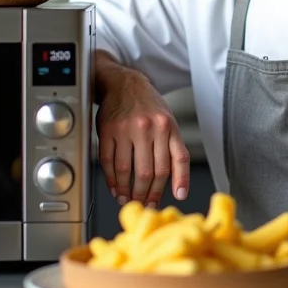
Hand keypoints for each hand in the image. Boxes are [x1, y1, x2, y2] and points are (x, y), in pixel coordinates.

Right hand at [95, 53, 189, 207]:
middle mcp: (148, 127)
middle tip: (146, 203)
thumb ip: (174, 150)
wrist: (125, 83)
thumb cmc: (149, 105)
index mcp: (167, 125)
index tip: (178, 197)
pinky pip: (109, 161)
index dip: (179, 181)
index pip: (176, 160)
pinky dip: (112, 180)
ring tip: (129, 199)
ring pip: (128, 170)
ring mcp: (126, 129)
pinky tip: (116, 188)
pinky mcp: (107, 130)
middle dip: (147, 193)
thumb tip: (180, 186)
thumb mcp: (168, 121)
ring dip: (128, 191)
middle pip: (149, 171)